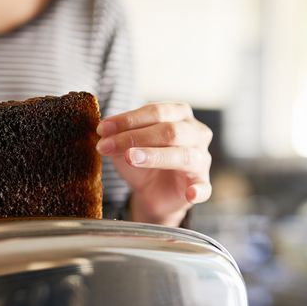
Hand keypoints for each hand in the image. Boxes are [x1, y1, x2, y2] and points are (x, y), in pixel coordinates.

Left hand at [96, 102, 211, 226]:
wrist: (151, 191)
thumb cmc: (142, 160)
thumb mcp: (125, 145)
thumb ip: (118, 137)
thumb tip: (103, 132)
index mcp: (179, 114)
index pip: (156, 112)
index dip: (128, 119)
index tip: (102, 128)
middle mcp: (195, 132)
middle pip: (169, 131)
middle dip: (135, 136)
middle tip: (108, 144)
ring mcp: (201, 159)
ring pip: (183, 154)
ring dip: (154, 156)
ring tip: (131, 158)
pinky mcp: (201, 183)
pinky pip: (203, 187)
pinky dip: (198, 190)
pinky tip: (190, 193)